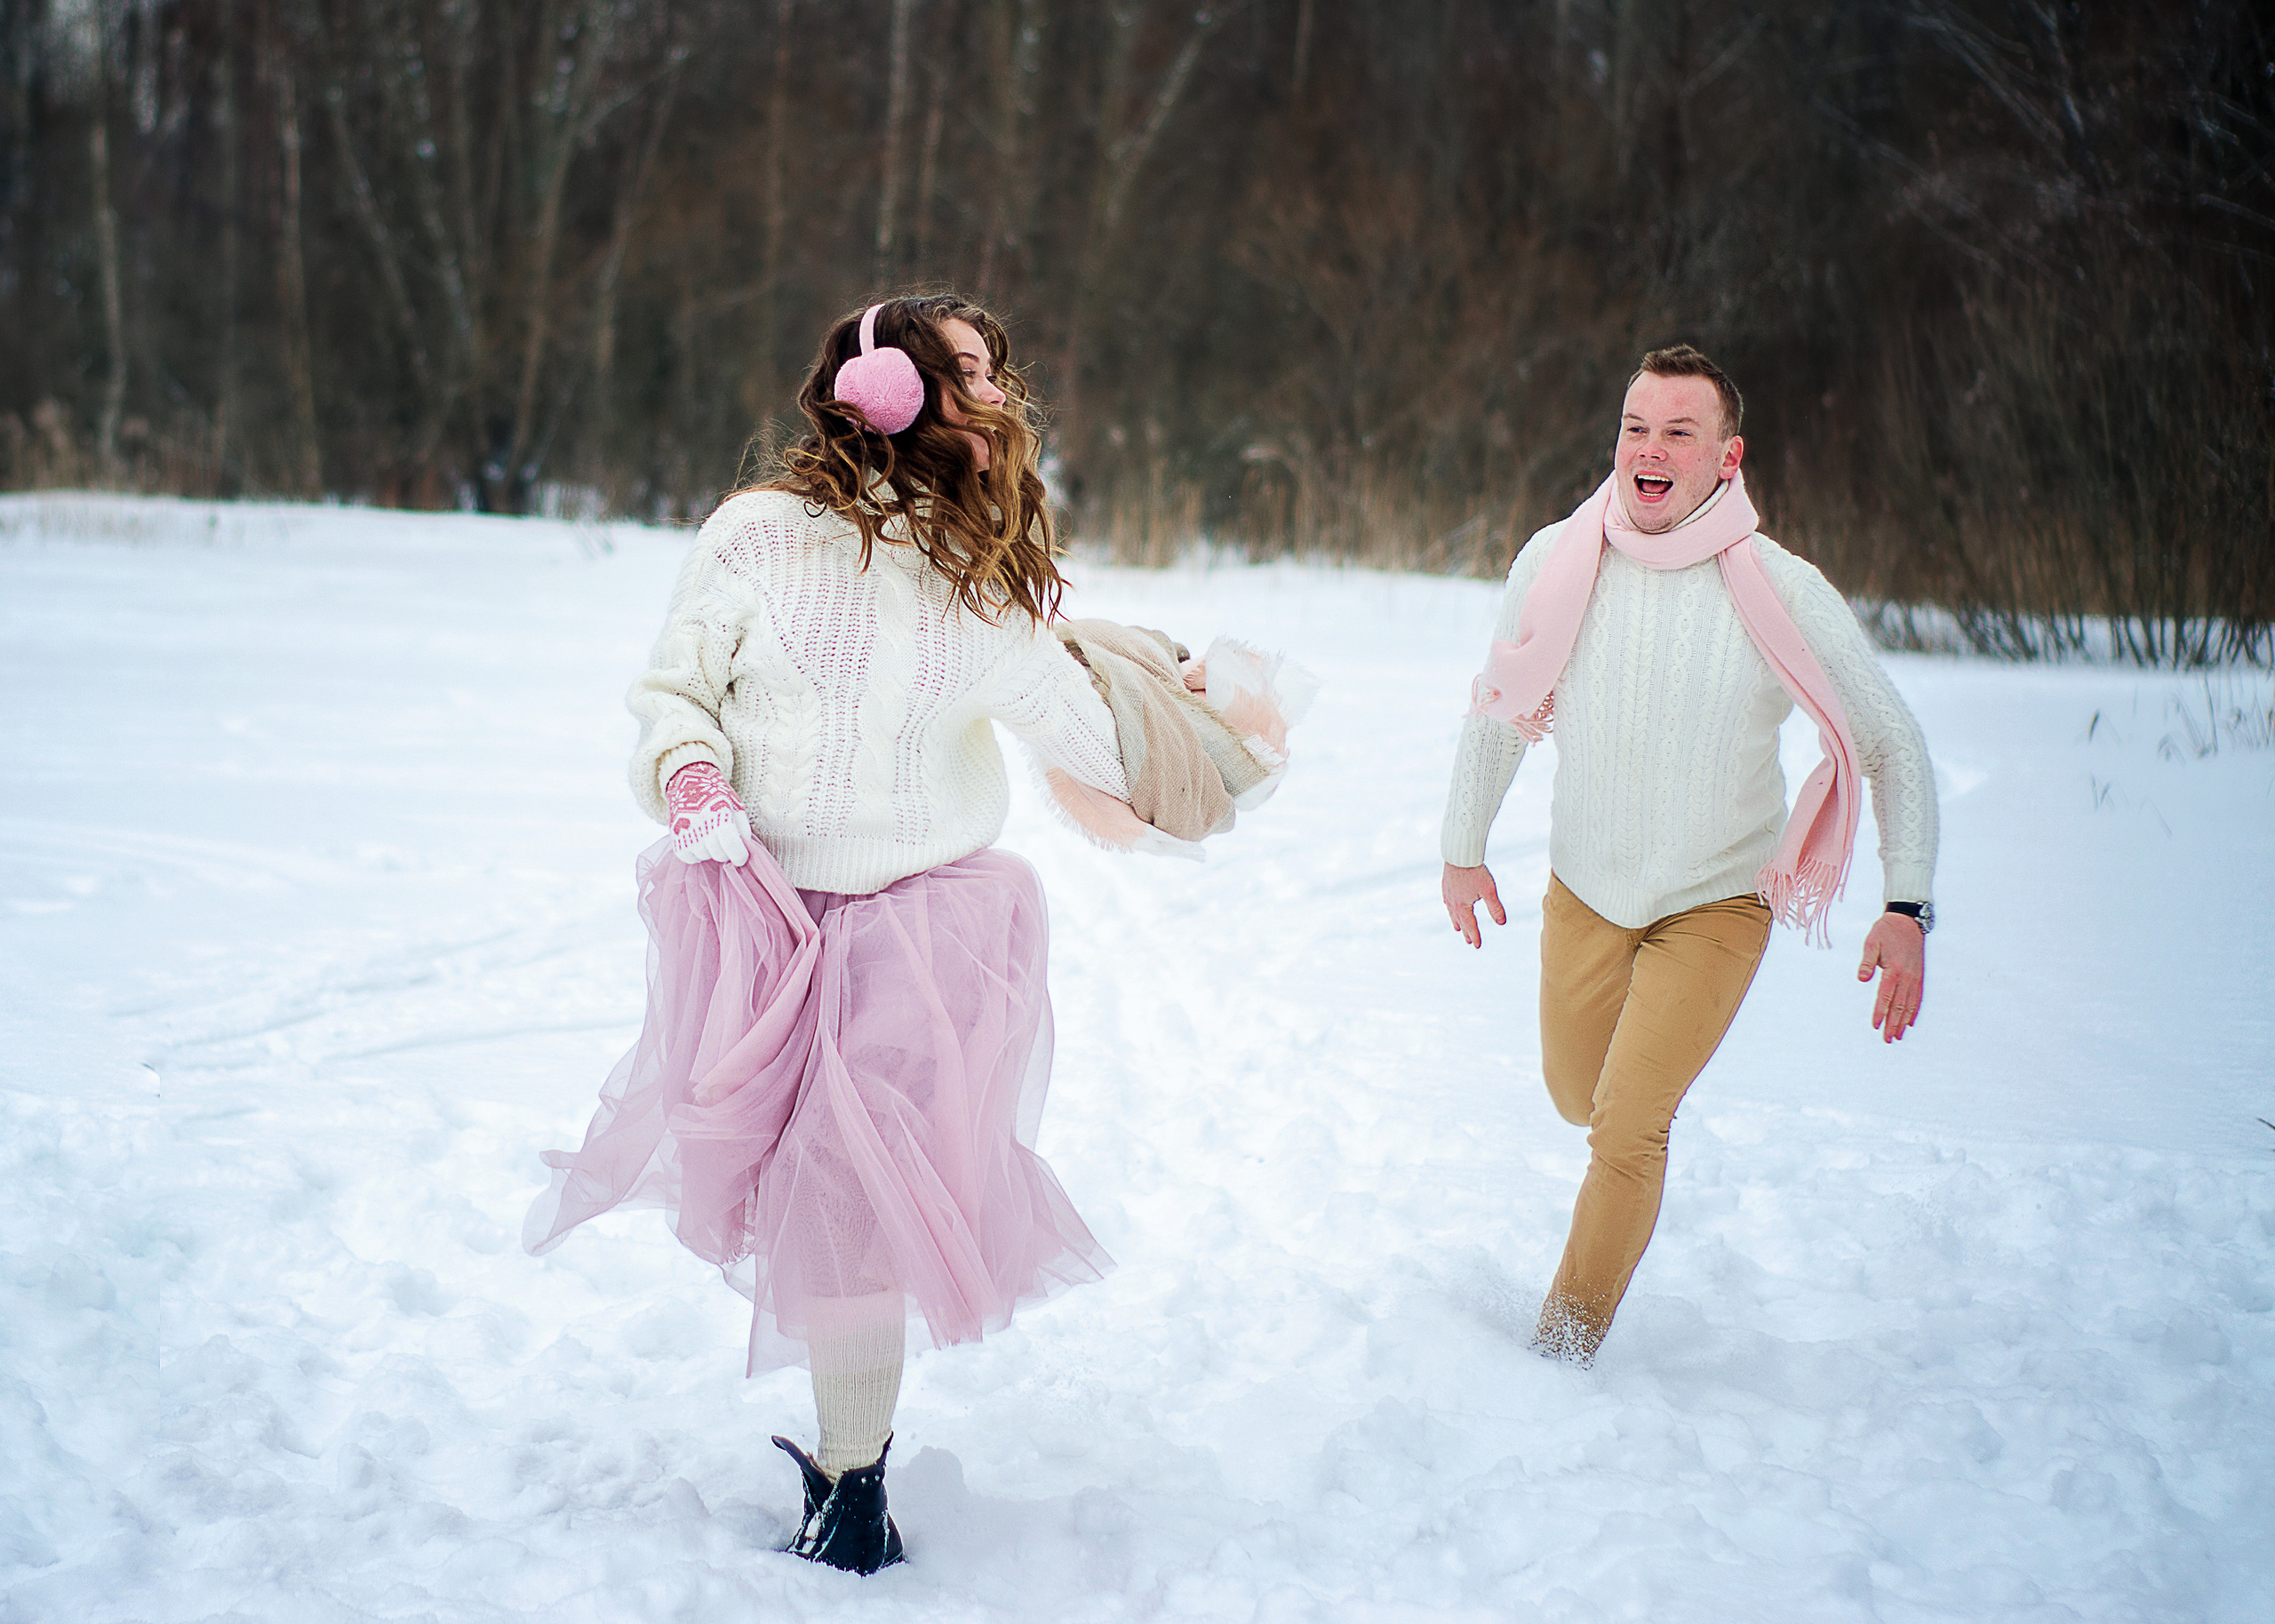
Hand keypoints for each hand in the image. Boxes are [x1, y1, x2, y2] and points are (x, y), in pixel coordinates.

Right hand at [665, 761, 751, 865]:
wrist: (688, 784)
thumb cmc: (717, 796)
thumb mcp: (736, 806)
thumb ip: (743, 829)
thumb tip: (745, 850)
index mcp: (720, 817)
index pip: (732, 845)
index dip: (740, 856)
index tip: (742, 858)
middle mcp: (702, 828)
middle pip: (720, 855)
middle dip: (726, 851)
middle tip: (723, 840)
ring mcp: (687, 836)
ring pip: (705, 857)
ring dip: (710, 851)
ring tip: (708, 835)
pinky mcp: (675, 842)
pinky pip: (690, 859)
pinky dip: (695, 854)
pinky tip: (697, 841)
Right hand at [1442, 863, 1505, 948]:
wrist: (1460, 855)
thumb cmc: (1475, 872)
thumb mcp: (1489, 891)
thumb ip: (1495, 908)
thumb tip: (1502, 923)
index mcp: (1463, 907)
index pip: (1470, 925)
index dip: (1475, 936)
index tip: (1477, 945)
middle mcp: (1453, 903)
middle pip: (1460, 921)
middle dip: (1465, 931)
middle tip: (1469, 940)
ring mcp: (1448, 894)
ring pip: (1452, 912)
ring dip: (1456, 921)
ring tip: (1457, 928)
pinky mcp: (1446, 885)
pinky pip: (1447, 901)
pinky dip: (1450, 908)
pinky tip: (1450, 906)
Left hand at [1858, 911, 1925, 1042]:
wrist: (1907, 921)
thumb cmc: (1886, 931)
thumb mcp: (1872, 942)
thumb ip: (1867, 961)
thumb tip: (1862, 978)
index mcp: (1893, 969)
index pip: (1885, 996)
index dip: (1880, 1012)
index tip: (1875, 1025)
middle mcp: (1906, 976)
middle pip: (1899, 1005)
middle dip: (1893, 1024)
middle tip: (1887, 1039)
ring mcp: (1914, 977)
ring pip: (1909, 1004)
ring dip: (1903, 1021)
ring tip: (1898, 1036)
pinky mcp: (1918, 975)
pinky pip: (1917, 997)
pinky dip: (1914, 1011)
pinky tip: (1910, 1021)